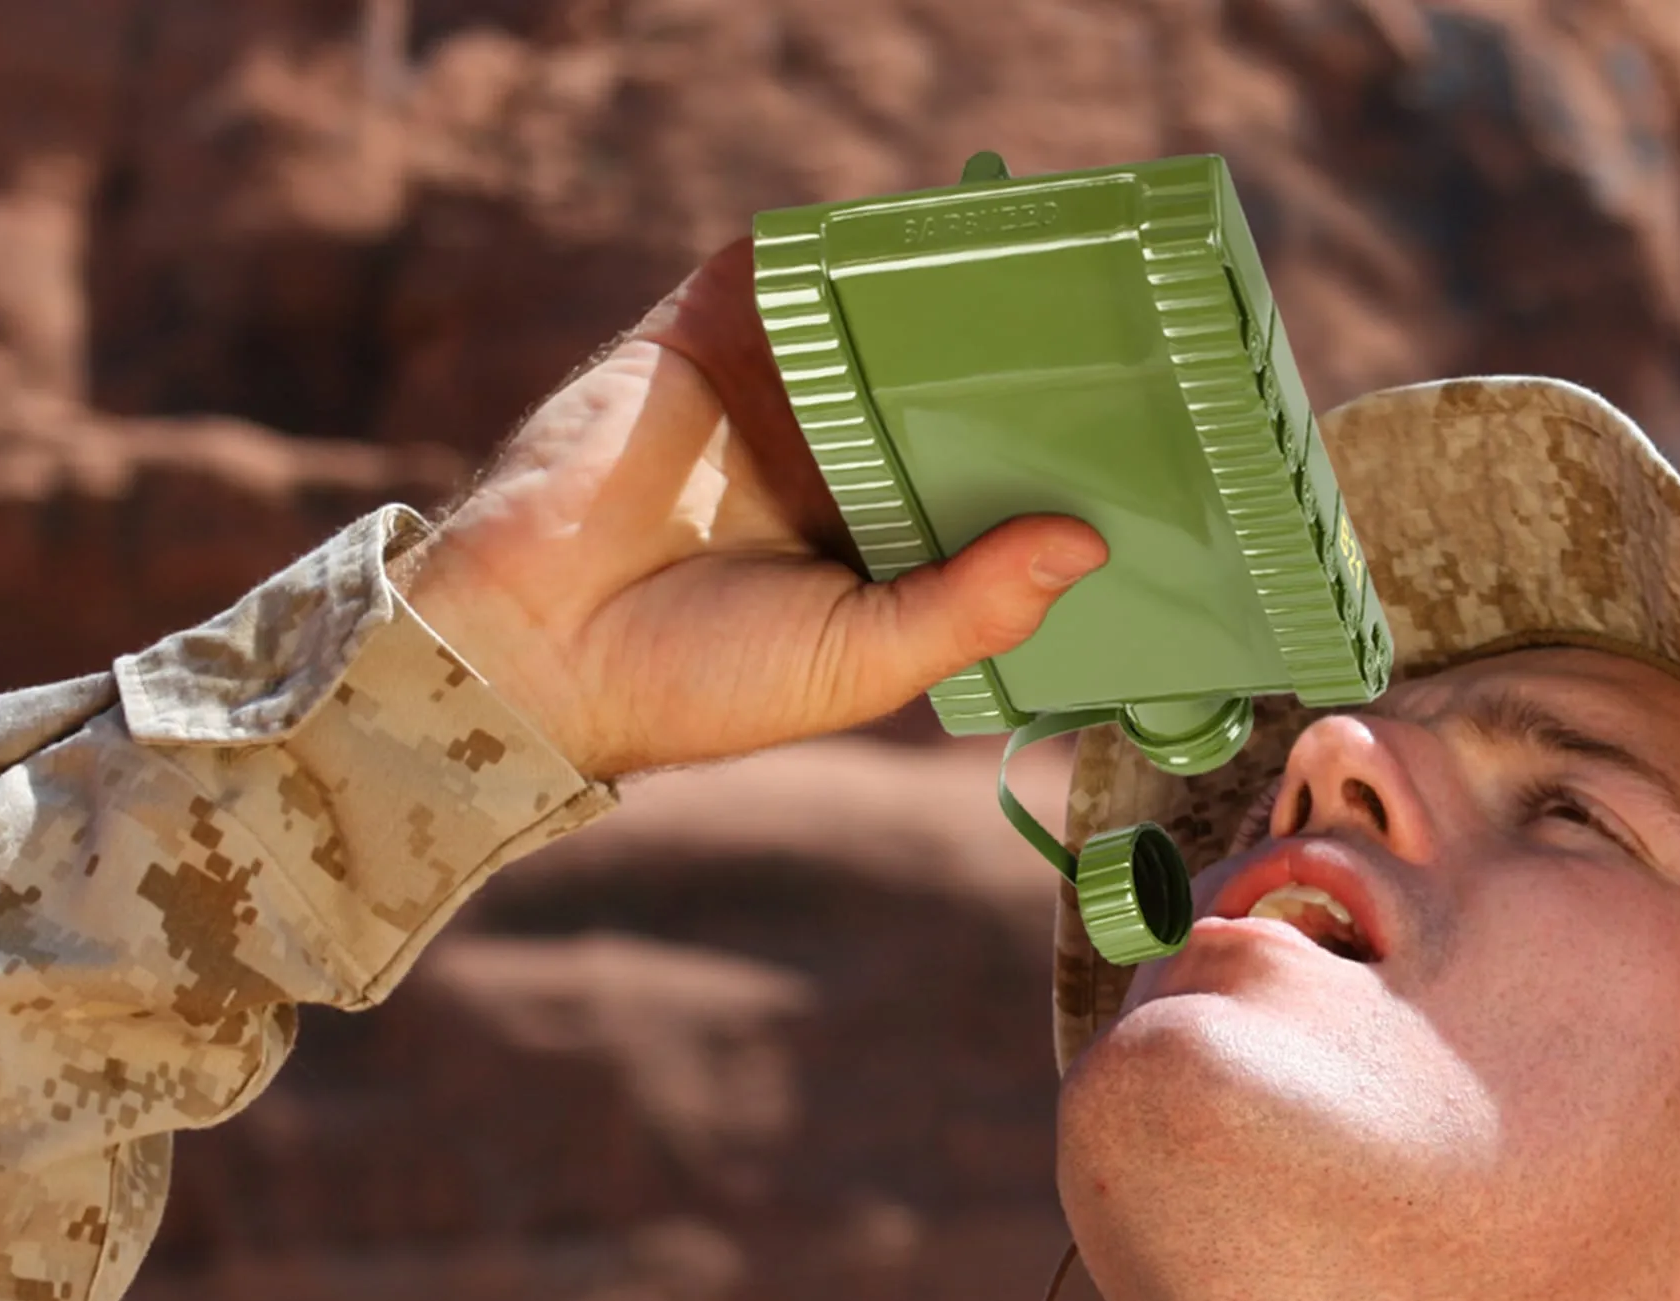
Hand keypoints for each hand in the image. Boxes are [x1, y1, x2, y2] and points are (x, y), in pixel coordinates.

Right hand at [404, 239, 1107, 778]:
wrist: (536, 644)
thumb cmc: (702, 682)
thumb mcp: (866, 660)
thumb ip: (974, 604)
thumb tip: (1088, 542)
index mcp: (871, 550)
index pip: (979, 493)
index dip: (1049, 472)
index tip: (1143, 448)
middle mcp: (830, 465)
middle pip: (945, 397)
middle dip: (1018, 375)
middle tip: (1124, 339)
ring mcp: (771, 394)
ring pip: (883, 322)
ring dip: (951, 297)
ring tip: (1054, 269)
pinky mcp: (709, 332)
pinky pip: (794, 269)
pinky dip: (853, 247)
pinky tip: (931, 238)